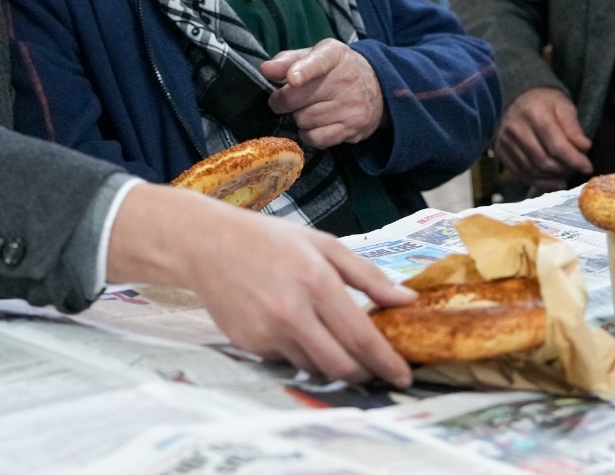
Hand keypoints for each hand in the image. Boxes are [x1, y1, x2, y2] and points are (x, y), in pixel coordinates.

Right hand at [107, 183, 414, 385]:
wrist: (207, 244)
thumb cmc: (270, 240)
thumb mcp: (324, 244)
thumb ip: (367, 275)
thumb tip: (406, 300)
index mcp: (316, 282)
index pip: (360, 337)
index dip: (386, 362)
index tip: (404, 375)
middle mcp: (292, 313)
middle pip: (340, 365)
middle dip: (363, 373)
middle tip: (374, 369)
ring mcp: (267, 333)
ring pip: (314, 367)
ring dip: (331, 363)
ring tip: (332, 340)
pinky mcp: (249, 345)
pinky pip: (286, 361)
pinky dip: (300, 353)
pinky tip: (295, 329)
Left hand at [260, 40, 384, 149]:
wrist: (380, 88)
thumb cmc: (338, 70)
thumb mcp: (316, 55)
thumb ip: (289, 60)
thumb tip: (266, 70)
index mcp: (335, 55)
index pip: (318, 61)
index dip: (303, 70)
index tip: (292, 79)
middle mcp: (346, 80)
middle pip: (297, 98)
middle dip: (282, 101)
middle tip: (284, 100)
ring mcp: (351, 107)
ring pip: (303, 120)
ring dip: (297, 117)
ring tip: (307, 109)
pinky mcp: (352, 129)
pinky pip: (315, 138)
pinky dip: (308, 134)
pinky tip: (315, 124)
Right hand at [493, 87, 589, 187]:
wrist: (518, 99)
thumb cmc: (545, 102)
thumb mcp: (564, 106)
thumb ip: (573, 128)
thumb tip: (584, 148)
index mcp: (533, 113)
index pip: (557, 146)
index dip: (574, 160)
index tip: (587, 167)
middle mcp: (515, 129)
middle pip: (544, 161)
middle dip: (565, 170)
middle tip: (576, 170)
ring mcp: (505, 142)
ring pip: (533, 171)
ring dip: (553, 178)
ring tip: (565, 174)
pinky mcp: (501, 152)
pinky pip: (521, 175)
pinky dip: (539, 182)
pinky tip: (552, 181)